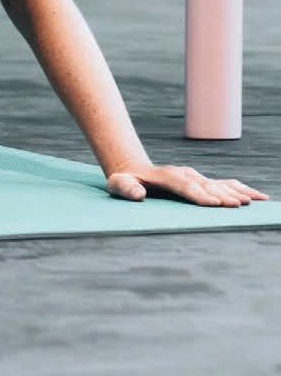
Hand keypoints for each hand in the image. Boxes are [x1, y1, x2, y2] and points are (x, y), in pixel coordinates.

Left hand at [105, 160, 269, 206]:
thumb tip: (138, 195)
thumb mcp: (117, 185)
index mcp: (167, 176)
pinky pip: (225, 184)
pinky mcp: (202, 182)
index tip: (213, 203)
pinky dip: (241, 190)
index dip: (199, 195)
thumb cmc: (124, 181)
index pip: (185, 186)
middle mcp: (185, 174)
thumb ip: (126, 189)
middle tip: (239, 205)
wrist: (133, 170)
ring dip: (237, 193)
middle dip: (222, 196)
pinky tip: (258, 197)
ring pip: (220, 184)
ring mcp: (195, 177)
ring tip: (254, 201)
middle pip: (207, 186)